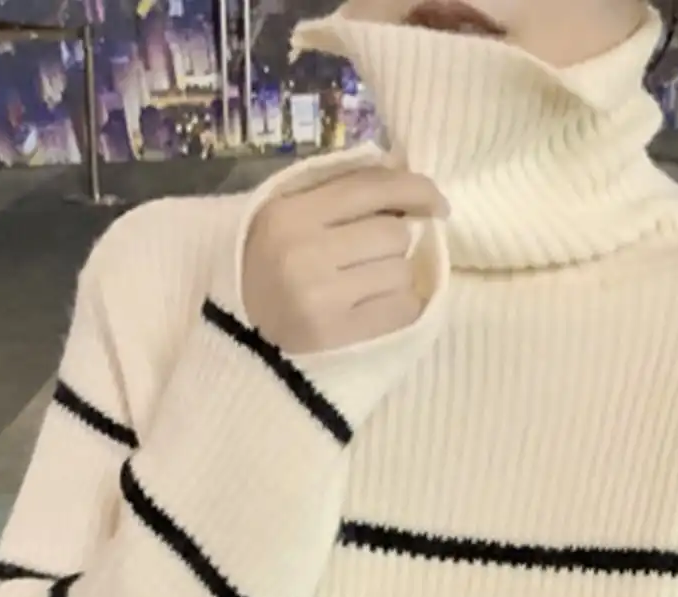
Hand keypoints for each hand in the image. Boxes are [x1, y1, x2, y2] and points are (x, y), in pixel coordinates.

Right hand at [243, 164, 449, 353]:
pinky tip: (381, 307)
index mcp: (291, 213)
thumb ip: (336, 193)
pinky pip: (401, 309)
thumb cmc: (269, 271)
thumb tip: (403, 175)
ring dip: (397, 277)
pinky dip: (402, 306)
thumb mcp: (287, 217)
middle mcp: (306, 251)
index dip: (414, 188)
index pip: (370, 187)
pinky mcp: (338, 334)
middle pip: (392, 233)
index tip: (436, 202)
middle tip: (375, 257)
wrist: (241, 339)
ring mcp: (322, 296)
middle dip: (394, 243)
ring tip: (368, 285)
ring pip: (401, 272)